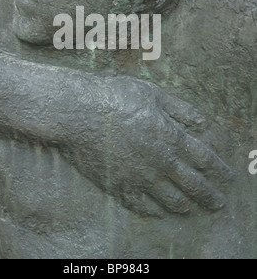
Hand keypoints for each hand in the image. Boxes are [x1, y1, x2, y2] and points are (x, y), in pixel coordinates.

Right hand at [62, 78, 233, 217]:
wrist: (79, 112)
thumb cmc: (116, 96)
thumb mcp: (153, 95)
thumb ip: (180, 110)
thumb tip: (202, 122)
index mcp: (170, 137)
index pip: (204, 158)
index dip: (219, 169)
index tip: (228, 176)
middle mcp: (159, 161)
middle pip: (192, 184)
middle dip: (209, 195)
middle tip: (218, 202)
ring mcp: (139, 176)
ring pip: (170, 199)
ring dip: (185, 205)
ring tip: (191, 208)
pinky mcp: (119, 185)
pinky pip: (141, 205)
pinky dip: (154, 210)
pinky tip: (158, 211)